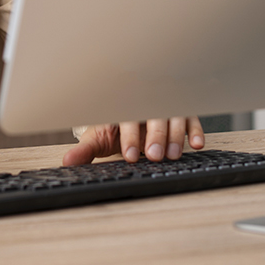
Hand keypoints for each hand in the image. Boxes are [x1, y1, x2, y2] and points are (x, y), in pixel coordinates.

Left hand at [62, 117, 204, 166]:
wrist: (129, 116)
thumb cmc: (114, 127)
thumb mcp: (99, 138)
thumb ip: (85, 151)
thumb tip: (67, 162)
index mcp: (122, 106)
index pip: (126, 118)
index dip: (129, 136)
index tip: (129, 155)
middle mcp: (145, 103)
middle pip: (152, 115)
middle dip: (154, 136)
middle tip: (154, 156)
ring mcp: (165, 105)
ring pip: (173, 115)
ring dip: (175, 135)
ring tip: (173, 156)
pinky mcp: (182, 111)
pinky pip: (191, 117)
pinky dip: (195, 130)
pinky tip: (197, 144)